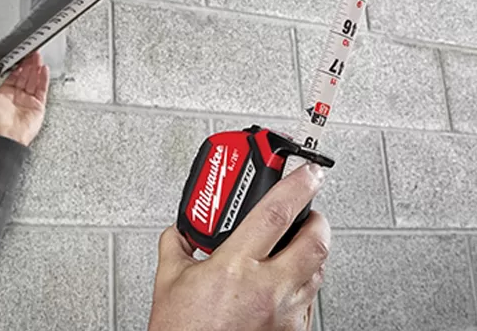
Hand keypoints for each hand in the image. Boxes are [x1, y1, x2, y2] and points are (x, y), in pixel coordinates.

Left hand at [0, 51, 49, 146]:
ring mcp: (28, 101)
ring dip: (36, 68)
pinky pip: (42, 89)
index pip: (13, 76)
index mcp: (4, 95)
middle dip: (28, 64)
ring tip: (38, 57)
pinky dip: (44, 79)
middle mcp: (17, 97)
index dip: (17, 66)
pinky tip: (44, 70)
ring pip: (34, 80)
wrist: (6, 137)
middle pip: (25, 76)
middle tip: (31, 54)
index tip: (20, 57)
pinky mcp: (38, 105)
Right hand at [148, 163, 328, 330]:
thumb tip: (179, 233)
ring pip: (318, 273)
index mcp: (235, 268)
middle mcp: (268, 291)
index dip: (297, 187)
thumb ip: (177, 247)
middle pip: (314, 244)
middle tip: (311, 207)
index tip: (308, 173)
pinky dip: (305, 284)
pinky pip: (309, 302)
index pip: (276, 215)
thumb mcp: (169, 282)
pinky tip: (289, 279)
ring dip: (314, 252)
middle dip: (318, 219)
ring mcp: (284, 316)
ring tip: (301, 240)